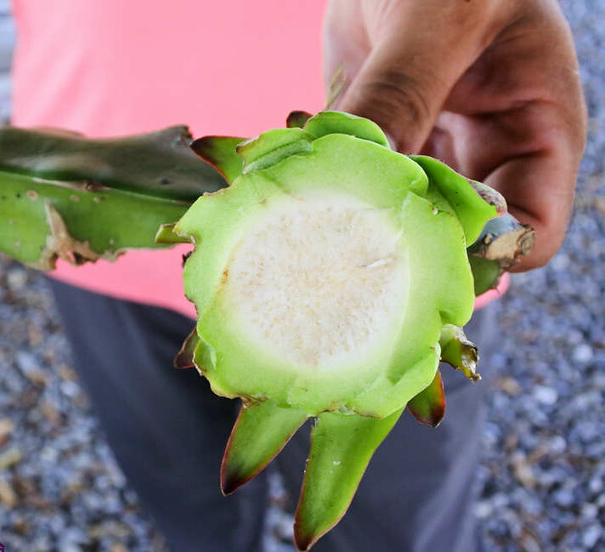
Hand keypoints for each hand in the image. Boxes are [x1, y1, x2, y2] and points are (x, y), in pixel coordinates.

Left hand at [324, 0, 586, 269]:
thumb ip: (403, 93)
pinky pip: (350, 179)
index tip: (413, 243)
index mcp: (535, 134)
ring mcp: (426, 153)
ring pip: (395, 216)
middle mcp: (482, 156)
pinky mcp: (374, 142)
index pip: (527, 232)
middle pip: (454, 237)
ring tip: (308, 215)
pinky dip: (323, 185)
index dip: (479, 251)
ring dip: (353, 218)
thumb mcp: (441, 18)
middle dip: (404, 245)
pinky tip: (293, 180)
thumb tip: (365, 173)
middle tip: (343, 244)